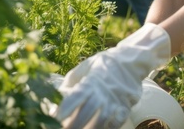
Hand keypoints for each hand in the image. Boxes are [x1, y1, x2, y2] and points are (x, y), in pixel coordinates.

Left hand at [56, 23, 170, 128]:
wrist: (130, 61)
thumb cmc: (103, 64)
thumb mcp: (84, 67)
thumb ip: (71, 81)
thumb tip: (57, 94)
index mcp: (90, 81)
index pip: (74, 98)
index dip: (63, 110)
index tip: (52, 118)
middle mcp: (102, 92)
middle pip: (86, 112)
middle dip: (73, 124)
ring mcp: (114, 100)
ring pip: (101, 119)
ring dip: (90, 128)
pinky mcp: (125, 106)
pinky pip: (116, 122)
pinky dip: (108, 128)